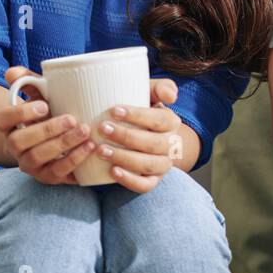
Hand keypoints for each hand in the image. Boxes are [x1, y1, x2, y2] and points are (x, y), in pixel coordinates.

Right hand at [0, 66, 94, 184]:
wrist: (64, 137)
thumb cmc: (51, 111)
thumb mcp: (42, 94)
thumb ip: (29, 81)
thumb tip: (12, 71)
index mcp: (9, 125)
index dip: (18, 113)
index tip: (44, 104)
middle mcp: (14, 147)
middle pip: (17, 142)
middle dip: (45, 130)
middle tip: (72, 119)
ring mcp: (29, 164)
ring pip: (36, 158)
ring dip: (62, 145)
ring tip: (85, 131)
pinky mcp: (46, 176)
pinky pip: (56, 173)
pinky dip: (73, 160)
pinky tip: (90, 147)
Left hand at [89, 78, 182, 193]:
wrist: (144, 136)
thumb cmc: (140, 111)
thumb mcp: (149, 94)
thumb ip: (160, 87)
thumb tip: (171, 96)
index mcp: (171, 122)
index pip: (159, 119)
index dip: (138, 115)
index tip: (114, 110)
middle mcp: (171, 145)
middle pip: (153, 143)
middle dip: (126, 136)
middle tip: (102, 129)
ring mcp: (163, 164)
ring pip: (149, 165)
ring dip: (125, 158)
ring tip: (101, 151)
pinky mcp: (153, 180)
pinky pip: (146, 185)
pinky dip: (130, 180)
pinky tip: (112, 171)